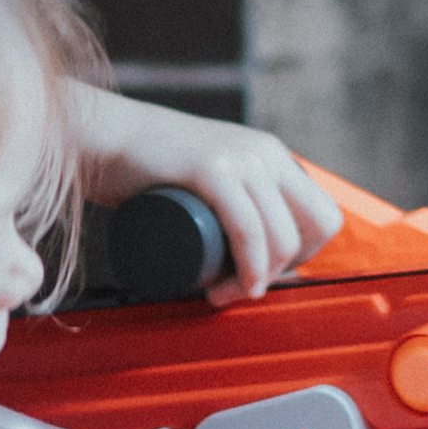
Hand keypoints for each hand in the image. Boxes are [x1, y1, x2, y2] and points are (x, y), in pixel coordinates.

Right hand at [67, 89, 349, 304]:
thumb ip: (231, 196)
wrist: (102, 137)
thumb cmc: (146, 170)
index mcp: (273, 156)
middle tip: (238, 288)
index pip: (324, 216)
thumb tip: (252, 247)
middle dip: (283, 272)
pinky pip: (248, 228)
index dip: (303, 257)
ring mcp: (240, 157)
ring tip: (219, 291)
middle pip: (313, 230)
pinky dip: (248, 267)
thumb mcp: (209, 176)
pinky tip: (227, 287)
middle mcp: (266, 153)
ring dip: (257, 281)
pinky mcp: (210, 167)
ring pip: (280, 236)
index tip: (264, 275)